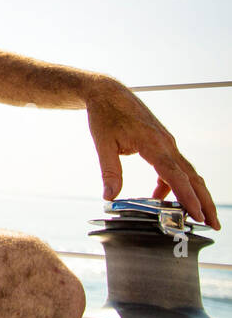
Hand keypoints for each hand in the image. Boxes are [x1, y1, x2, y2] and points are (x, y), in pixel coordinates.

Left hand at [86, 80, 218, 229]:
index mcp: (153, 143)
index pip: (175, 174)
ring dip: (195, 194)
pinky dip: (174, 183)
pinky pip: (175, 167)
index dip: (186, 196)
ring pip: (187, 173)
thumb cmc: (105, 114)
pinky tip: (162, 196)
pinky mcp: (163, 143)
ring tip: (198, 216)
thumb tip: (110, 197)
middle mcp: (166, 144)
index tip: (197, 215)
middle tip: (213, 224)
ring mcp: (167, 143)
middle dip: (204, 202)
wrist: (108, 93)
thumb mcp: (102, 143)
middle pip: (191, 177)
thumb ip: (110, 171)